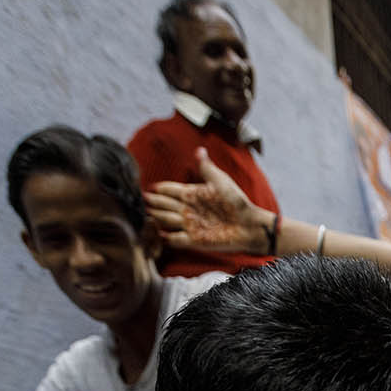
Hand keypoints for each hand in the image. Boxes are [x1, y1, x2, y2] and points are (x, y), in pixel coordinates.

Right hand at [144, 148, 269, 253]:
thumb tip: (199, 150)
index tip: (150, 187)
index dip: (160, 189)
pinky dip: (164, 237)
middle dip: (152, 202)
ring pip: (165, 220)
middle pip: (163, 204)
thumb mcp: (222, 183)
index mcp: (192, 194)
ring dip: (155, 217)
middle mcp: (187, 209)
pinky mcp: (194, 240)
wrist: (250, 225)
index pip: (170, 189)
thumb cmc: (238, 202)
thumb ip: (207, 168)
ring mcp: (189, 225)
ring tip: (142, 214)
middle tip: (140, 200)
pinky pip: (174, 239)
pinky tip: (156, 234)